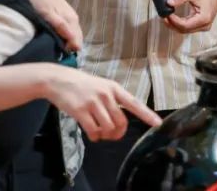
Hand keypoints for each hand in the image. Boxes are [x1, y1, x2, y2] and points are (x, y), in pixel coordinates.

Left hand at [23, 0, 82, 51]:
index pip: (76, 42)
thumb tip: (72, 40)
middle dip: (70, 49)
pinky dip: (67, 38)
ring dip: (69, 44)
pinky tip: (60, 41)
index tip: (59, 58)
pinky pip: (71, 31)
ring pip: (75, 35)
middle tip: (58, 57)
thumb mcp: (46, 13)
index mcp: (71, 20)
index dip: (69, 52)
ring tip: (58, 52)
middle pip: (77, 39)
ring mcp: (71, 17)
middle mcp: (74, 20)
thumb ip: (58, 25)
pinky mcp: (67, 16)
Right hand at [45, 65, 160, 140]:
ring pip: (107, 128)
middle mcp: (106, 95)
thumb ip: (112, 100)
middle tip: (112, 134)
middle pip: (121, 121)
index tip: (157, 124)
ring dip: (105, 135)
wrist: (58, 79)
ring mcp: (93, 103)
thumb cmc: (82, 84)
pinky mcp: (80, 111)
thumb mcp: (102, 86)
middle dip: (118, 132)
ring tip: (99, 132)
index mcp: (114, 88)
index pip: (134, 103)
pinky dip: (94, 136)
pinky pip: (93, 131)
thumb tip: (120, 122)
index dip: (146, 114)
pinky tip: (92, 134)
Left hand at [164, 0, 216, 33]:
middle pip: (184, 30)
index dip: (174, 21)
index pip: (185, 25)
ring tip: (166, 18)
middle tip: (163, 17)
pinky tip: (173, 19)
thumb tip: (168, 3)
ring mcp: (203, 27)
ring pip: (185, 30)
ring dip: (175, 25)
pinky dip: (179, 24)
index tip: (166, 14)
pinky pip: (188, 28)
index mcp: (204, 18)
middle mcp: (204, 26)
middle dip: (172, 24)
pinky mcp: (201, 25)